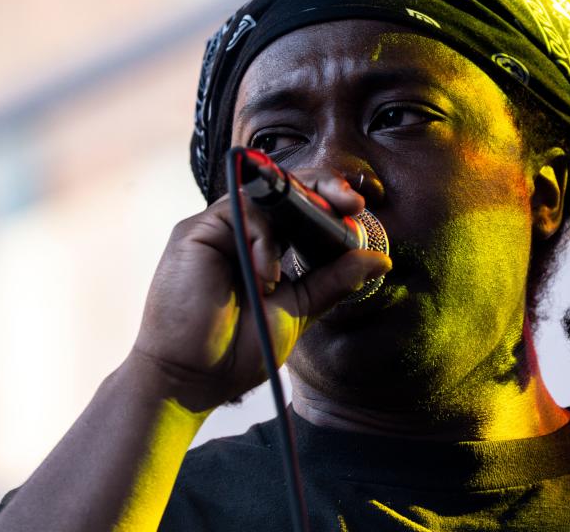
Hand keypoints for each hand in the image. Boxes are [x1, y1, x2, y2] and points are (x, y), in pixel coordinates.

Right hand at [131, 168, 391, 411]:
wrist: (189, 380)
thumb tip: (380, 260)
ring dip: (294, 216)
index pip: (299, 210)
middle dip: (322, 188)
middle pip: (284, 190)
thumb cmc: (233, 351)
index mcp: (262, 248)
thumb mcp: (296, 311)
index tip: (359, 212)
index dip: (329, 203)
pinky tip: (266, 276)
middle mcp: (239, 232)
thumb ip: (332, 282)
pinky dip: (262, 238)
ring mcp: (216, 230)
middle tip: (351, 203)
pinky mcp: (195, 233)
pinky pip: (238, 211)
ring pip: (262, 194)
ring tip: (305, 255)